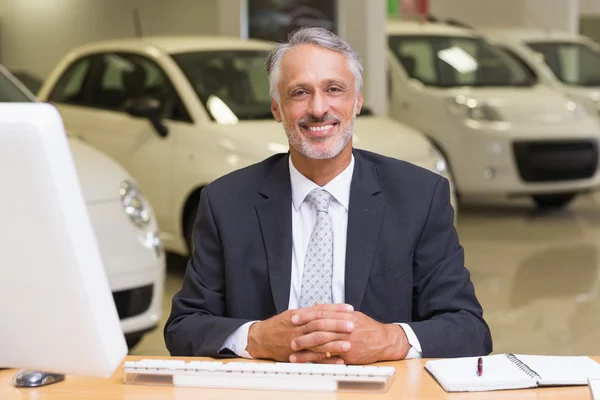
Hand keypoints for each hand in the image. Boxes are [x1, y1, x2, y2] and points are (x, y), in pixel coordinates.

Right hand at [245, 303, 353, 361]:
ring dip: (334, 344)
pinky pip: (313, 358)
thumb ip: (308, 311)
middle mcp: (298, 327)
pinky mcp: (296, 354)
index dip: (336, 309)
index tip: (350, 309)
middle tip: (352, 324)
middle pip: (320, 324)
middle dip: (337, 325)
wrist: (260, 338)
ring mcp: (297, 341)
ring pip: (318, 341)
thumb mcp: (292, 314)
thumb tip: (323, 305)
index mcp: (299, 315)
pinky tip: (338, 359)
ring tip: (349, 343)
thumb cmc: (278, 325)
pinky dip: (327, 359)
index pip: (320, 310)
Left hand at [289, 311, 410, 363]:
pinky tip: (306, 361)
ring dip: (306, 348)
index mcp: (345, 316)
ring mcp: (346, 342)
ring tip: (293, 349)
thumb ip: (334, 310)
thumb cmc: (367, 327)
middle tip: (290, 334)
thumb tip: (318, 304)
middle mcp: (345, 328)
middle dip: (303, 332)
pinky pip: (329, 358)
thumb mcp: (352, 314)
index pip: (322, 314)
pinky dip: (317, 360)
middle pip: (320, 328)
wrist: (384, 341)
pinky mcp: (348, 355)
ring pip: (322, 344)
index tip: (294, 317)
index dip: (306, 315)